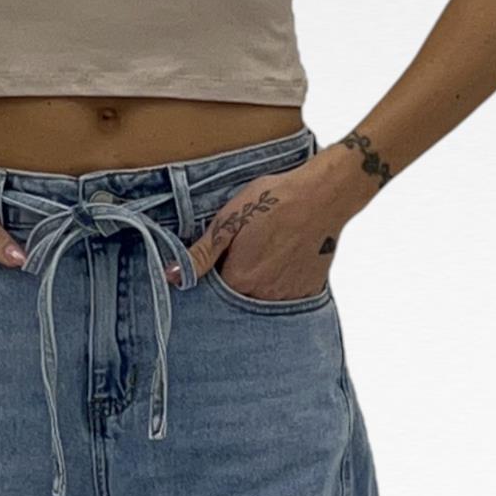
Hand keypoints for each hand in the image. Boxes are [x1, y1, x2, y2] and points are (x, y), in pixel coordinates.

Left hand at [168, 150, 362, 300]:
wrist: (324, 194)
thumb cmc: (275, 200)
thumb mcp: (229, 221)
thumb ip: (201, 254)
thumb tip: (172, 275)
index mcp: (239, 280)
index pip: (213, 295)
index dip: (213, 278)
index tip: (222, 260)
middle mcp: (263, 296)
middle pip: (238, 300)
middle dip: (237, 282)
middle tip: (249, 252)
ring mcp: (288, 297)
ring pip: (262, 300)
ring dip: (259, 285)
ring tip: (267, 254)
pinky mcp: (308, 292)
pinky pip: (286, 299)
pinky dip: (282, 285)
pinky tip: (285, 260)